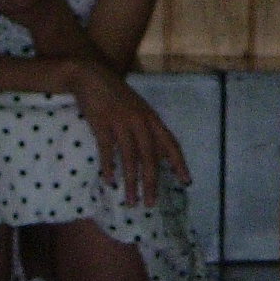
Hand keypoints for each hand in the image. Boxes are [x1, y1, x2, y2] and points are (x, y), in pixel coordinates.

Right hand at [70, 63, 189, 206]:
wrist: (93, 76)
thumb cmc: (117, 96)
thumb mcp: (139, 110)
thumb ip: (149, 131)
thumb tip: (161, 155)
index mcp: (152, 119)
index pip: (170, 144)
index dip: (179, 164)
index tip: (186, 182)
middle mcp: (140, 121)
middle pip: (150, 156)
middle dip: (151, 182)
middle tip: (150, 204)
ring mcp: (121, 121)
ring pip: (130, 157)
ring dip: (131, 182)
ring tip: (130, 201)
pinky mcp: (102, 122)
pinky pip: (107, 149)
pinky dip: (109, 166)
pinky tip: (110, 181)